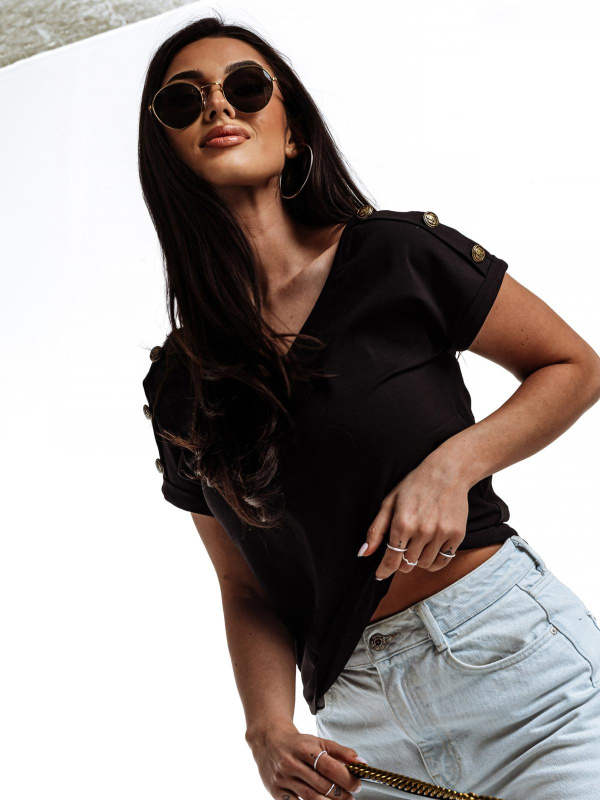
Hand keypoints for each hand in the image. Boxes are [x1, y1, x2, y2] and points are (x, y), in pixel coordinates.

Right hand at [248, 721, 363, 798]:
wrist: (269, 741)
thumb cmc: (298, 743)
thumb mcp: (318, 741)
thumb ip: (340, 752)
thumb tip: (361, 763)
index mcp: (305, 749)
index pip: (330, 767)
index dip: (347, 778)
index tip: (357, 784)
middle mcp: (292, 764)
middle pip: (322, 785)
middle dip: (341, 794)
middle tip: (351, 796)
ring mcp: (283, 779)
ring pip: (311, 798)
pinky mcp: (276, 791)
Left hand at [361, 454, 469, 577]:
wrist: (447, 472)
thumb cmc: (414, 485)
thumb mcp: (389, 502)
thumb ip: (376, 530)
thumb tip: (364, 553)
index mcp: (402, 522)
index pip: (391, 559)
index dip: (384, 571)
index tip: (380, 575)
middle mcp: (422, 531)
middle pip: (407, 564)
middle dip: (401, 561)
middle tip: (403, 548)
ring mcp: (441, 534)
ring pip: (424, 565)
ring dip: (418, 560)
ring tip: (418, 544)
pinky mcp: (457, 535)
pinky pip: (442, 561)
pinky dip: (434, 561)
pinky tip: (430, 549)